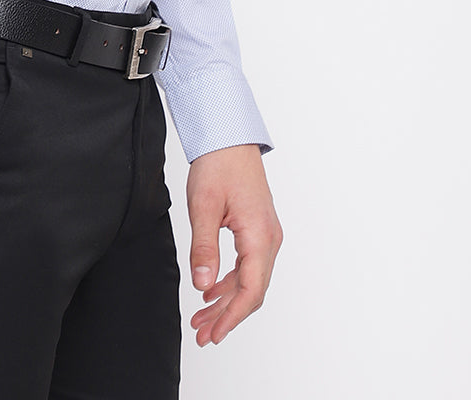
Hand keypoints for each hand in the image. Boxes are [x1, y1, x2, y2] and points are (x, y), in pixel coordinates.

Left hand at [186, 143, 281, 345]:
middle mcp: (269, 238)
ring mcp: (266, 233)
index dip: (231, 317)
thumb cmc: (219, 164)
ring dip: (226, 300)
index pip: (250, 290)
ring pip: (250, 279)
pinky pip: (248, 264)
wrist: (228, 135)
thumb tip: (203, 285)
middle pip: (252, 290)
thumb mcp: (203, 207)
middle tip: (202, 333)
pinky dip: (230, 281)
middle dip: (227, 315)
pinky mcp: (258, 228)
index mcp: (259, 236)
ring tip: (201, 316)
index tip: (213, 334)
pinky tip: (211, 290)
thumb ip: (203, 248)